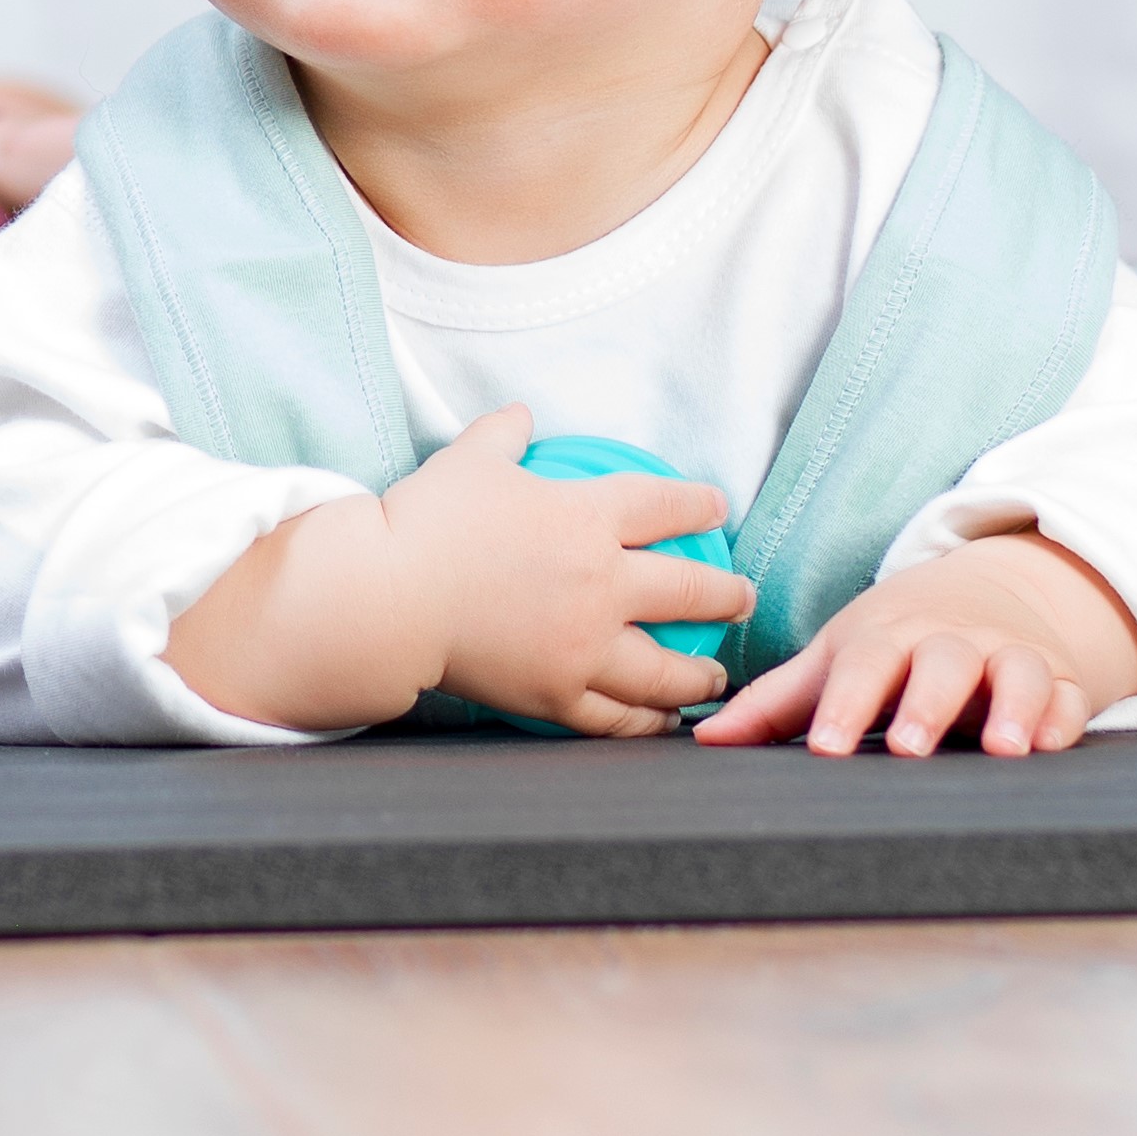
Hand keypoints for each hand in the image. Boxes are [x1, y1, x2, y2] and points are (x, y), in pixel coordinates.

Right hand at [164, 405, 751, 737]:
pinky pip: (617, 715)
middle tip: (744, 600)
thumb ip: (502, 436)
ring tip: (715, 677)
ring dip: (700, 673)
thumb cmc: (429, 521)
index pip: (665, 507)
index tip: (717, 508)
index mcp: (587, 518)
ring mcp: (584, 646)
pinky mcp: (558, 693)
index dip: (699, 505)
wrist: (392, 597)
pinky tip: (659, 720)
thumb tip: (519, 415)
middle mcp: (602, 584)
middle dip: (728, 595)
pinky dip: (646, 720)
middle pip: (690, 592)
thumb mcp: (470, 460)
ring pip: (666, 668)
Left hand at [696, 529, 1136, 757]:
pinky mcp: (1058, 681)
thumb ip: (776, 703)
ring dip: (1009, 705)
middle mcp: (948, 643)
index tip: (827, 749)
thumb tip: (705, 741)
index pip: (861, 667)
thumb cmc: (893, 641)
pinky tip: (1052, 745)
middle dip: (925, 703)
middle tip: (908, 746)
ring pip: (1013, 672)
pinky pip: (1067, 697)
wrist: (987, 593)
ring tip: (1000, 746)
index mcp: (886, 638)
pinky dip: (1063, 717)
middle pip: (938, 664)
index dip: (845, 706)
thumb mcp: (836, 657)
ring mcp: (1007, 657)